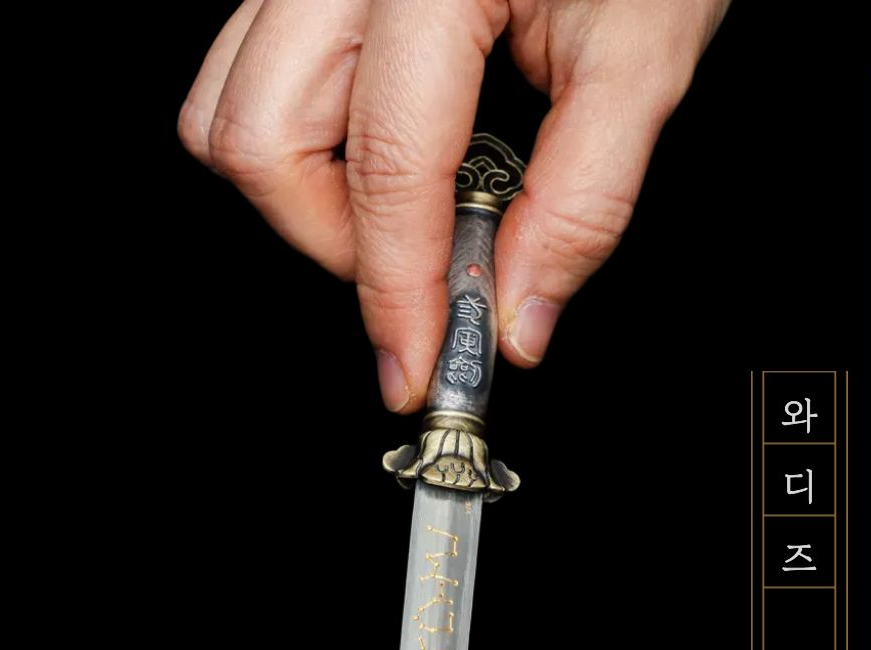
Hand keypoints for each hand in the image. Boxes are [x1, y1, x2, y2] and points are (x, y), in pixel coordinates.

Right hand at [178, 0, 729, 411]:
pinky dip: (294, 140)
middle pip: (262, 138)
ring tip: (396, 212)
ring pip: (226, 104)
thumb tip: (516, 319)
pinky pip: (246, 68)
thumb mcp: (643, 62)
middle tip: (419, 272)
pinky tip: (375, 156)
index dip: (398, 289)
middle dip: (331, 242)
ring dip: (298, 194)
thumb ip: (581, 202)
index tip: (415, 366)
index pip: (388, 166)